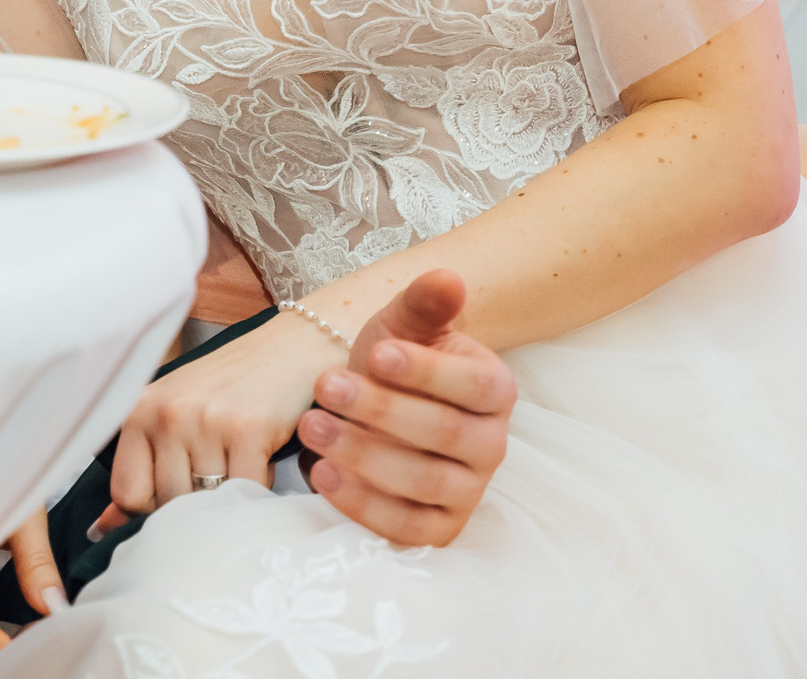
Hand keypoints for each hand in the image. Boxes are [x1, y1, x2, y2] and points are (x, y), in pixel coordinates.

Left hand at [96, 304, 343, 533]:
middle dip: (194, 509)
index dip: (151, 510)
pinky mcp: (248, 429)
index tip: (173, 504)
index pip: (127, 493)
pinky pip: (245, 492)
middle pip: (167, 505)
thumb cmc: (229, 386)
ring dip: (228, 499)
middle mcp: (166, 414)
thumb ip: (141, 468)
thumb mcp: (173, 416)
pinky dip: (257, 491)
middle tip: (216, 482)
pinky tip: (260, 464)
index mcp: (139, 411)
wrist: (289, 349)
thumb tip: (104, 528)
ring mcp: (206, 421)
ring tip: (238, 467)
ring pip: (206, 503)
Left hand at [296, 269, 513, 546]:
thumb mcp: (401, 326)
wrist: (370, 410)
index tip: (376, 353)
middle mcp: (492, 446)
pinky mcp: (439, 529)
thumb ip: (424, 304)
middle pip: (444, 435)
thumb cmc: (389, 365)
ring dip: (363, 456)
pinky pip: (407, 529)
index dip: (426, 372)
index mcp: (494, 390)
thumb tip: (449, 277)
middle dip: (380, 411)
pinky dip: (363, 505)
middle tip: (325, 386)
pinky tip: (323, 474)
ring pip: (422, 483)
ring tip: (311, 426)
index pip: (474, 386)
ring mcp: (468, 492)